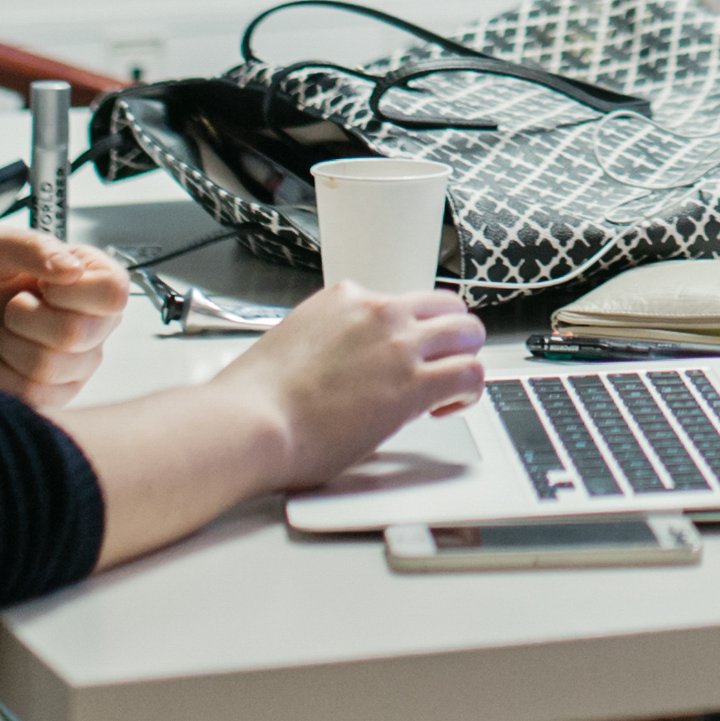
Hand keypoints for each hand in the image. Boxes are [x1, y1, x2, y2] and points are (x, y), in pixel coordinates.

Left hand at [0, 227, 133, 411]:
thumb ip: (31, 247)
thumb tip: (73, 269)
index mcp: (87, 277)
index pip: (114, 292)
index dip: (71, 292)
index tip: (38, 285)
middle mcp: (92, 321)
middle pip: (81, 333)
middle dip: (25, 321)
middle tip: (8, 311)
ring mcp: (76, 364)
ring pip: (56, 368)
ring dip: (11, 348)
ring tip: (0, 336)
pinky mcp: (54, 397)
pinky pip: (39, 396)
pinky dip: (4, 378)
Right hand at [226, 284, 489, 484]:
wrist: (250, 422)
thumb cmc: (258, 399)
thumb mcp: (296, 342)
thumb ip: (331, 342)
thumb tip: (347, 365)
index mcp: (344, 298)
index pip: (400, 302)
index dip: (408, 332)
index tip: (401, 356)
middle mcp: (377, 311)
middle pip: (447, 307)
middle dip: (450, 336)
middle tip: (441, 365)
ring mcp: (399, 345)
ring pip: (468, 333)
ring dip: (465, 358)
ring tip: (450, 387)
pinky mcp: (413, 383)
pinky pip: (470, 374)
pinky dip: (468, 391)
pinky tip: (447, 407)